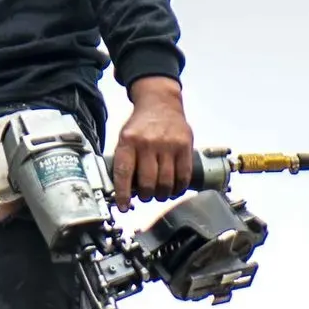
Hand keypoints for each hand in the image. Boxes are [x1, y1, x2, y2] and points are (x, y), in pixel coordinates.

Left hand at [112, 77, 193, 207]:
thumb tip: (124, 190)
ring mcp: (168, 144)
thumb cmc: (141, 125)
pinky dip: (178, 188)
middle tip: (145, 196)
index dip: (123, 194)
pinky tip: (174, 188)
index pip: (124, 173)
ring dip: (162, 194)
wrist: (161, 102)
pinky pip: (183, 175)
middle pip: (147, 182)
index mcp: (129, 141)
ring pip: (166, 182)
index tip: (123, 206)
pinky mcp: (185, 145)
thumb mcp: (125, 137)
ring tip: (159, 194)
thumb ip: (125, 160)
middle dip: (146, 196)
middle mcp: (148, 143)